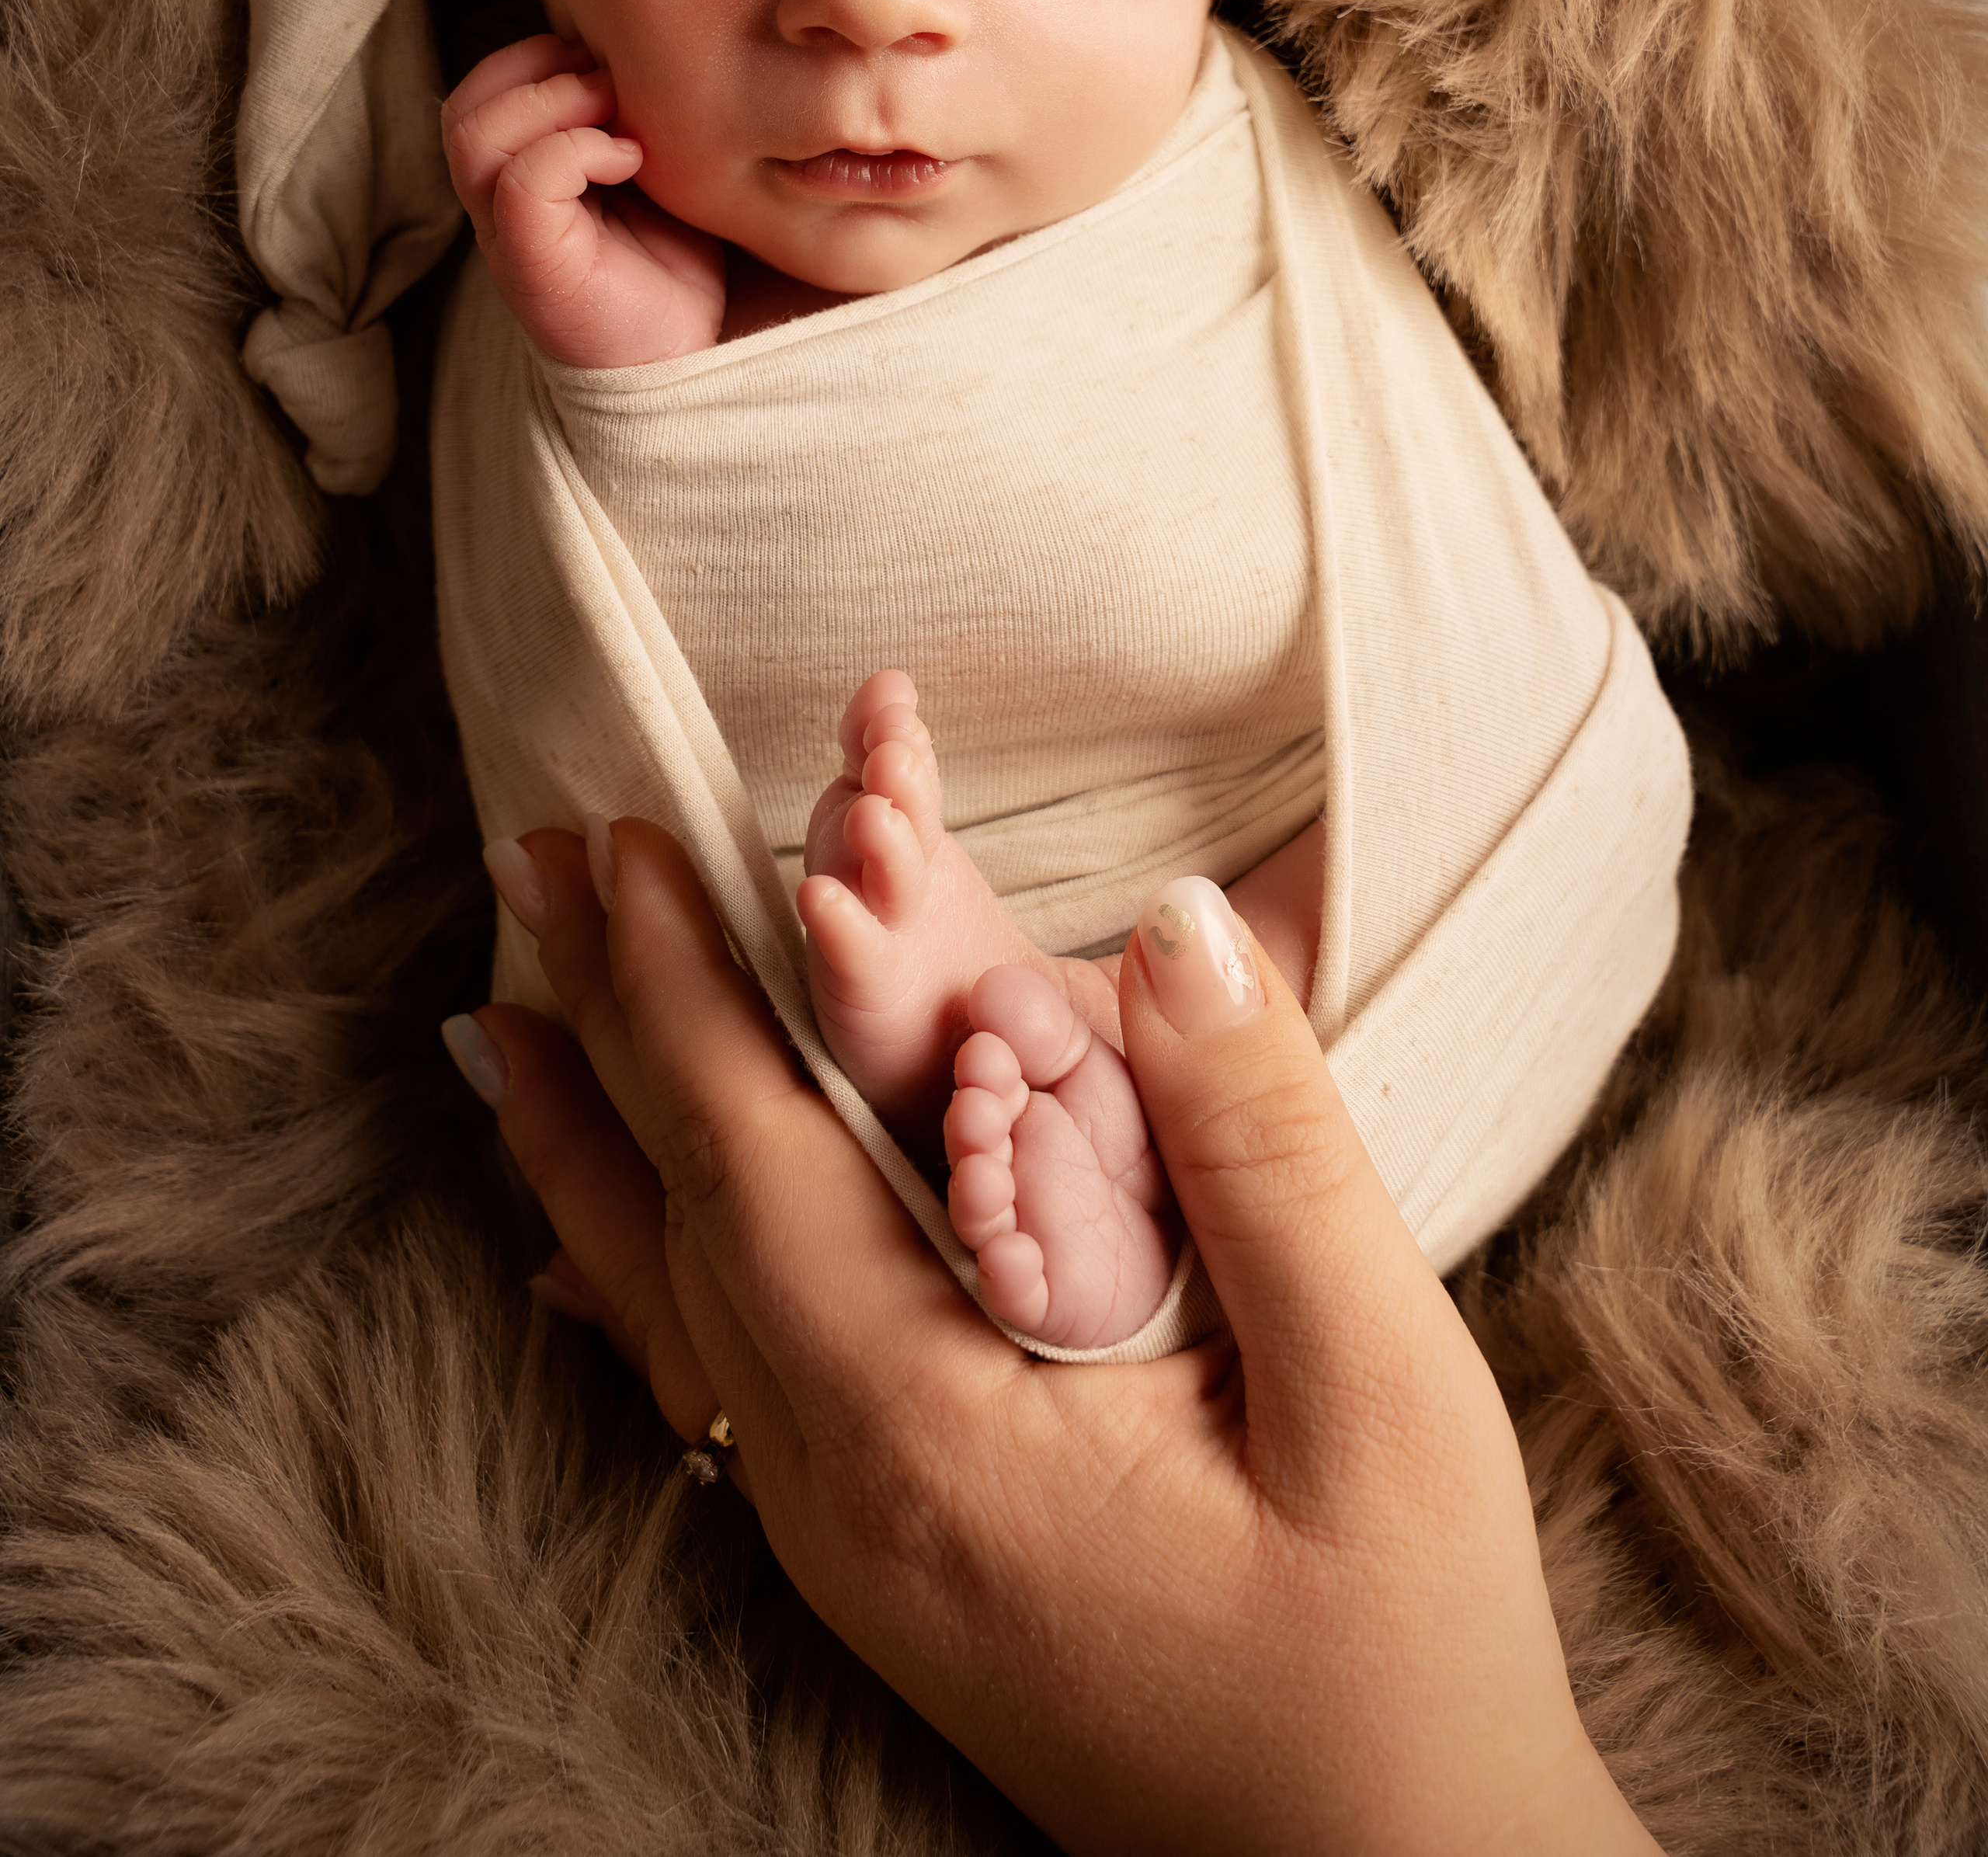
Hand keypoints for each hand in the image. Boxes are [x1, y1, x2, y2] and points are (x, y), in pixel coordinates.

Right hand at [439, 32, 726, 367]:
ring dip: (554, 102)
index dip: (533, 56)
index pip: (479, 91)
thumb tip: (624, 53)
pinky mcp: (532, 264)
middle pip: (464, 105)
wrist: (682, 357)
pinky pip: (522, 179)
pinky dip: (579, 149)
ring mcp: (507, 236)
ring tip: (618, 121)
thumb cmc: (671, 266)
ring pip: (475, 133)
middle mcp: (496, 206)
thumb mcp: (649, 172)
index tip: (609, 68)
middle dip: (537, 68)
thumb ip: (620, 118)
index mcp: (514, 178)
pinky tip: (630, 162)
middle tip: (612, 85)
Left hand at [457, 821, 1660, 1856]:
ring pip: (669, 1297)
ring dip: (593, 1136)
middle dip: (607, 1021)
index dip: (680, 985)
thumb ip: (1268, 1154)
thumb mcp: (1382, 1394)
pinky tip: (578, 1247)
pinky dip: (630, 1273)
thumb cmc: (1399, 1652)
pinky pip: (708, 1381)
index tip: (619, 842)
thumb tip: (1174, 929)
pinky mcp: (881, 1556)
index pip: (752, 1158)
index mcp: (933, 1427)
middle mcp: (842, 1486)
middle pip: (678, 1211)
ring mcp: (844, 1537)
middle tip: (534, 863)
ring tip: (513, 1016)